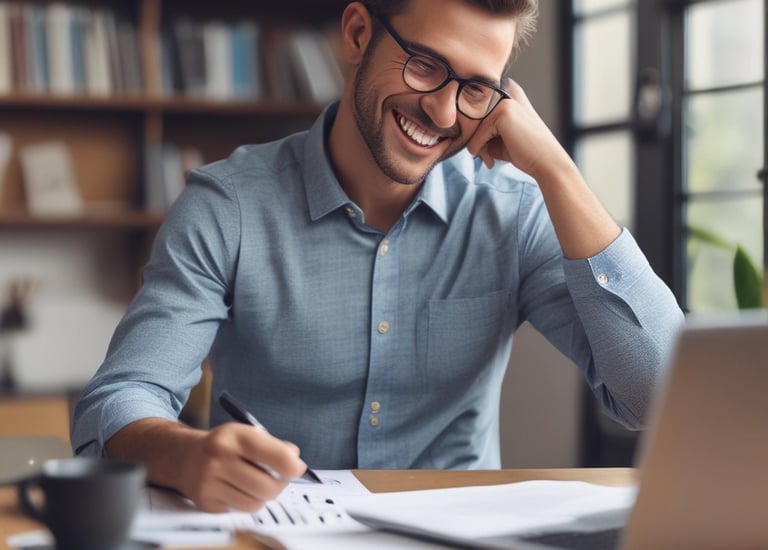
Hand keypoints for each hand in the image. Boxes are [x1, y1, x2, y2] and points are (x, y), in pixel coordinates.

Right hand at [177, 422, 307, 512]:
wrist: (183, 456)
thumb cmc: (223, 444)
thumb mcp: (246, 433)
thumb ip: (273, 446)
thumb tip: (295, 461)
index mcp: (234, 436)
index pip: (275, 455)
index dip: (292, 466)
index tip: (298, 468)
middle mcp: (219, 459)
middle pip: (267, 486)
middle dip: (279, 485)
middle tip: (279, 479)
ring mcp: (209, 483)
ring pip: (256, 503)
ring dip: (263, 496)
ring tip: (257, 483)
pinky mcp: (205, 502)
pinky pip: (240, 510)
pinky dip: (246, 502)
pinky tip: (238, 489)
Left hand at [466, 78, 570, 180]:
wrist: (546, 162)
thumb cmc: (521, 151)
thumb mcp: (496, 137)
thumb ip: (479, 129)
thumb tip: (458, 131)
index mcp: (506, 93)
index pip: (475, 111)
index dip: (474, 132)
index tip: (480, 150)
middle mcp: (505, 92)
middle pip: (473, 118)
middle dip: (475, 141)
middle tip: (486, 159)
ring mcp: (505, 100)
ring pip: (473, 126)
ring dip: (476, 147)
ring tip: (490, 160)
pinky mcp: (503, 112)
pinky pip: (477, 134)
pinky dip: (479, 150)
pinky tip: (492, 160)